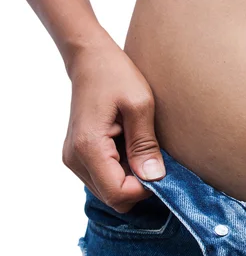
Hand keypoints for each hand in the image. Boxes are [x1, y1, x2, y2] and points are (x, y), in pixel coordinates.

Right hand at [62, 37, 165, 212]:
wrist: (91, 58)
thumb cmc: (116, 75)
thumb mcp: (140, 105)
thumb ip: (145, 144)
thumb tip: (154, 178)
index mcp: (88, 148)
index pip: (118, 194)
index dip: (145, 189)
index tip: (162, 168)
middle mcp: (74, 159)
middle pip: (113, 197)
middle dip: (139, 185)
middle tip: (155, 156)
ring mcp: (73, 159)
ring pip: (109, 190)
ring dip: (131, 177)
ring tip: (141, 146)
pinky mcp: (78, 155)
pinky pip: (104, 177)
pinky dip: (122, 169)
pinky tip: (130, 146)